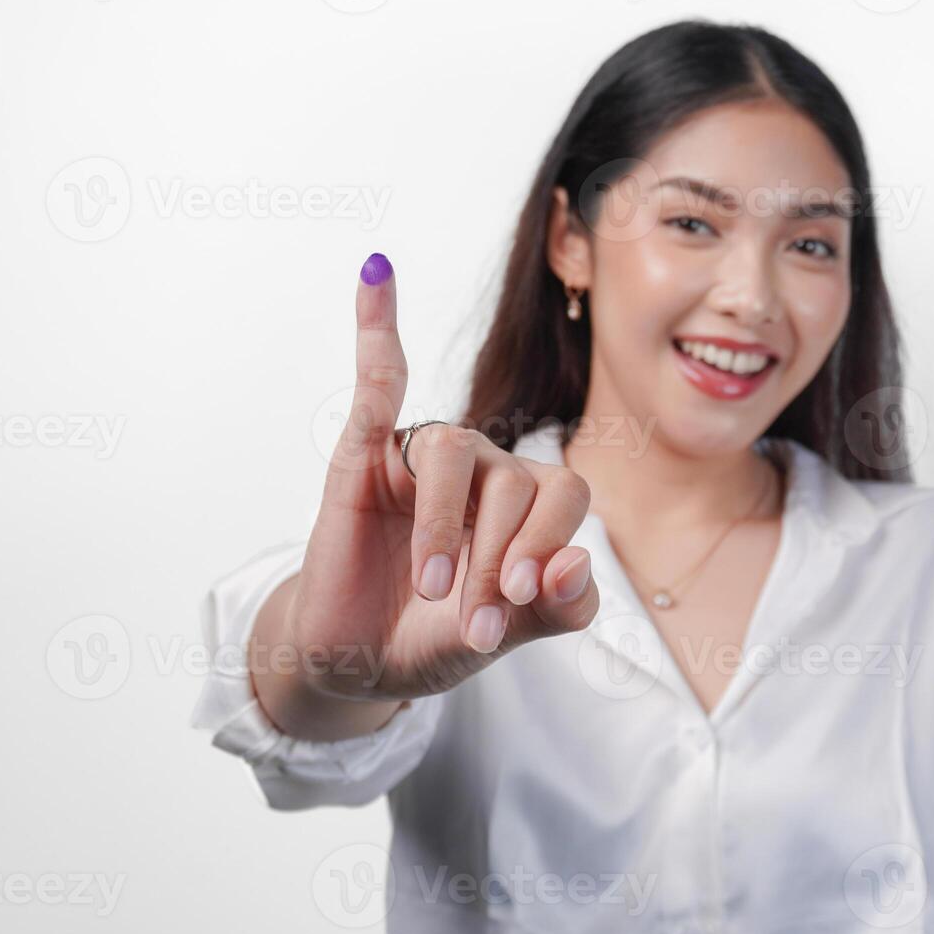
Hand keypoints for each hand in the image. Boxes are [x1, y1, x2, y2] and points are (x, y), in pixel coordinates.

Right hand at [276, 253, 599, 702]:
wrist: (357, 661)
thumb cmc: (438, 638)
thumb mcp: (505, 636)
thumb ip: (555, 609)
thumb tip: (576, 562)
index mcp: (532, 502)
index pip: (564, 495)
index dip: (547, 544)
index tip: (516, 604)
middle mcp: (487, 467)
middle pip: (512, 484)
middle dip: (494, 560)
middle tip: (470, 624)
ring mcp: (427, 456)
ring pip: (453, 454)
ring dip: (443, 524)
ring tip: (431, 586)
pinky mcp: (365, 452)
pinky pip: (378, 380)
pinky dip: (379, 327)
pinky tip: (378, 273)